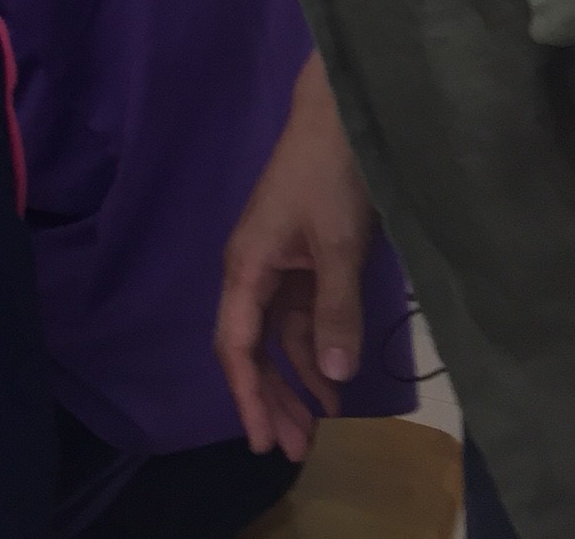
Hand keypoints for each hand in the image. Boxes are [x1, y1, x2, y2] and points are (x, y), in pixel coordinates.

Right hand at [216, 52, 372, 461]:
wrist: (337, 123)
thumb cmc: (327, 178)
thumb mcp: (336, 245)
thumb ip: (334, 311)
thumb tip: (333, 377)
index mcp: (246, 269)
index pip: (236, 345)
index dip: (247, 395)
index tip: (263, 440)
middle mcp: (253, 275)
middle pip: (252, 351)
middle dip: (272, 400)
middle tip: (298, 451)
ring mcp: (279, 270)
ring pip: (279, 342)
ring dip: (298, 384)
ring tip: (324, 430)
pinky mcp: (304, 265)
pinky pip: (303, 323)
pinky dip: (318, 356)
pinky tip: (338, 385)